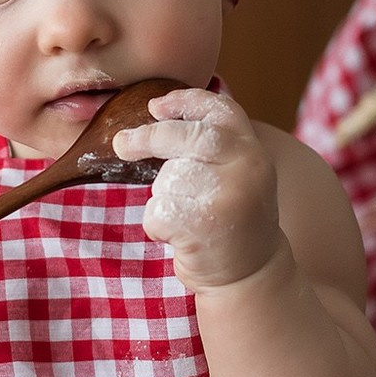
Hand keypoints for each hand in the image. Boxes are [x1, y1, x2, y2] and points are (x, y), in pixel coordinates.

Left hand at [112, 88, 281, 289]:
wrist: (251, 275)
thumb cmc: (231, 219)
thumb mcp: (237, 175)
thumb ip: (212, 148)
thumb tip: (158, 116)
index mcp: (252, 151)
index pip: (220, 110)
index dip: (185, 101)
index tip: (156, 105)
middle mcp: (246, 168)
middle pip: (184, 137)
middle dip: (148, 138)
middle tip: (123, 144)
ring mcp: (227, 196)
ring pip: (168, 179)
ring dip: (164, 199)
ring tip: (189, 219)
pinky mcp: (204, 225)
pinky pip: (158, 211)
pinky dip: (158, 226)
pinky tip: (181, 238)